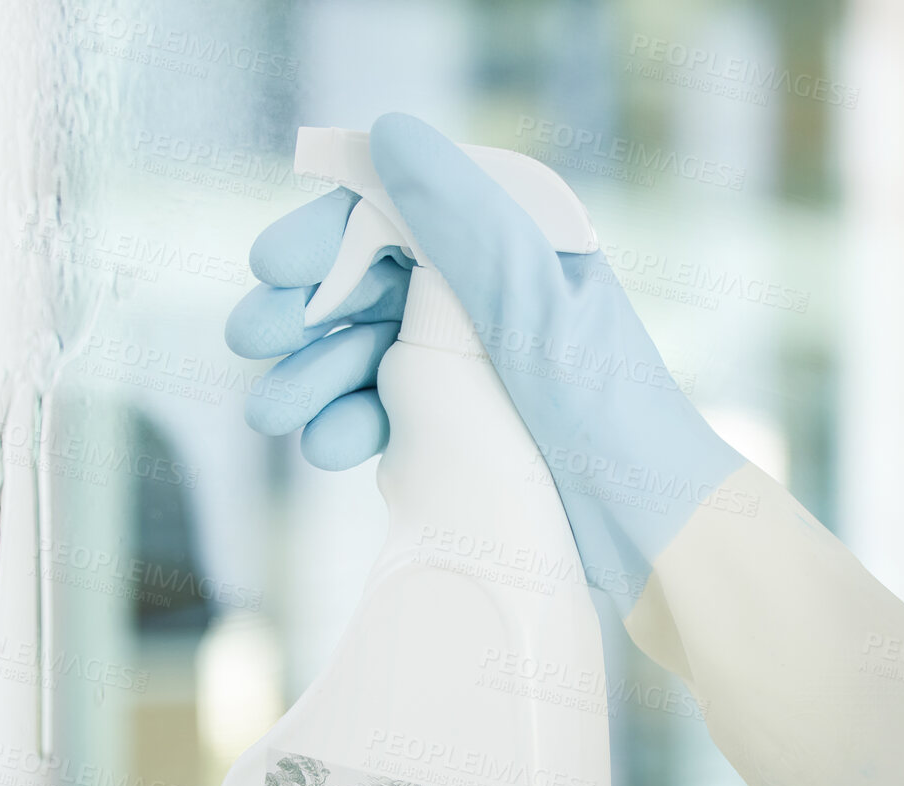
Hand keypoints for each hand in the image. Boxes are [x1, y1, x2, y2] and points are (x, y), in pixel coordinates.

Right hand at [224, 113, 743, 612]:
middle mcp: (495, 296)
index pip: (403, 214)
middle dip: (307, 313)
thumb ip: (459, 222)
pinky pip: (389, 411)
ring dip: (316, 376)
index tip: (274, 269)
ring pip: (372, 353)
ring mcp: (479, 363)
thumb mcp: (529, 308)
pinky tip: (327, 447)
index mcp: (519, 246)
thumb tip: (389, 135)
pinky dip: (351, 425)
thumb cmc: (606, 415)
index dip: (330, 236)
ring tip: (276, 415)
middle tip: (252, 343)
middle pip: (374, 285)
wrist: (652, 532)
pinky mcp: (468, 427)